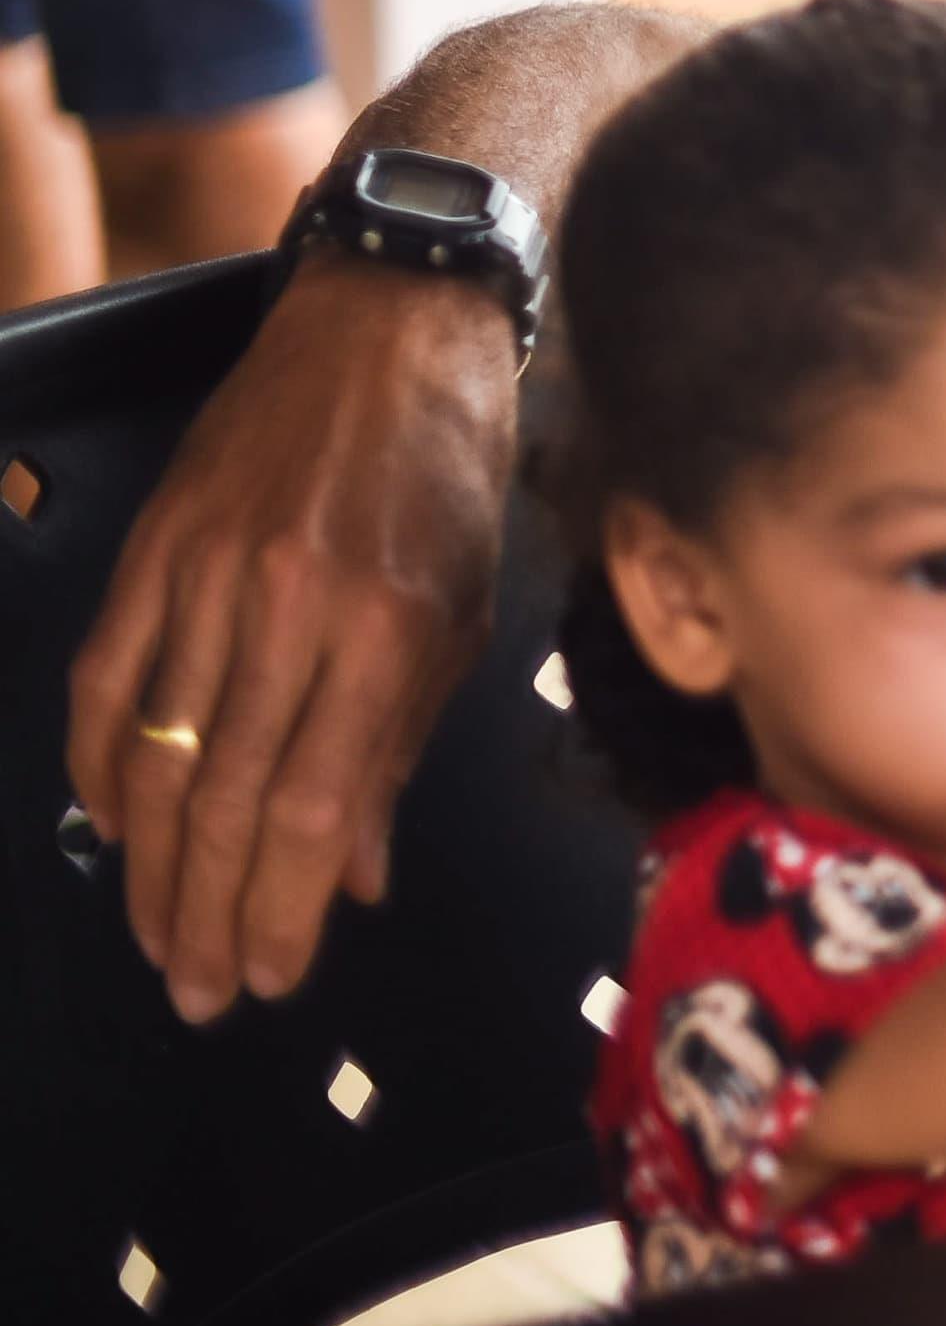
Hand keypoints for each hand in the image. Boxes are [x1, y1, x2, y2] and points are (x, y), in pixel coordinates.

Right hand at [64, 265, 520, 1019]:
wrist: (386, 334)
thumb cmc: (447, 478)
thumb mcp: (461, 617)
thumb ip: (401, 750)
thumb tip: (358, 879)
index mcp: (387, 633)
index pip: (318, 809)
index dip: (287, 908)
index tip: (273, 977)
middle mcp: (292, 610)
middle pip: (231, 800)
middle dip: (211, 912)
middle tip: (202, 991)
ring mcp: (210, 576)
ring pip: (163, 755)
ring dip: (155, 864)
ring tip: (160, 940)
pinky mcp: (155, 546)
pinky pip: (108, 678)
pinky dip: (104, 762)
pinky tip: (117, 826)